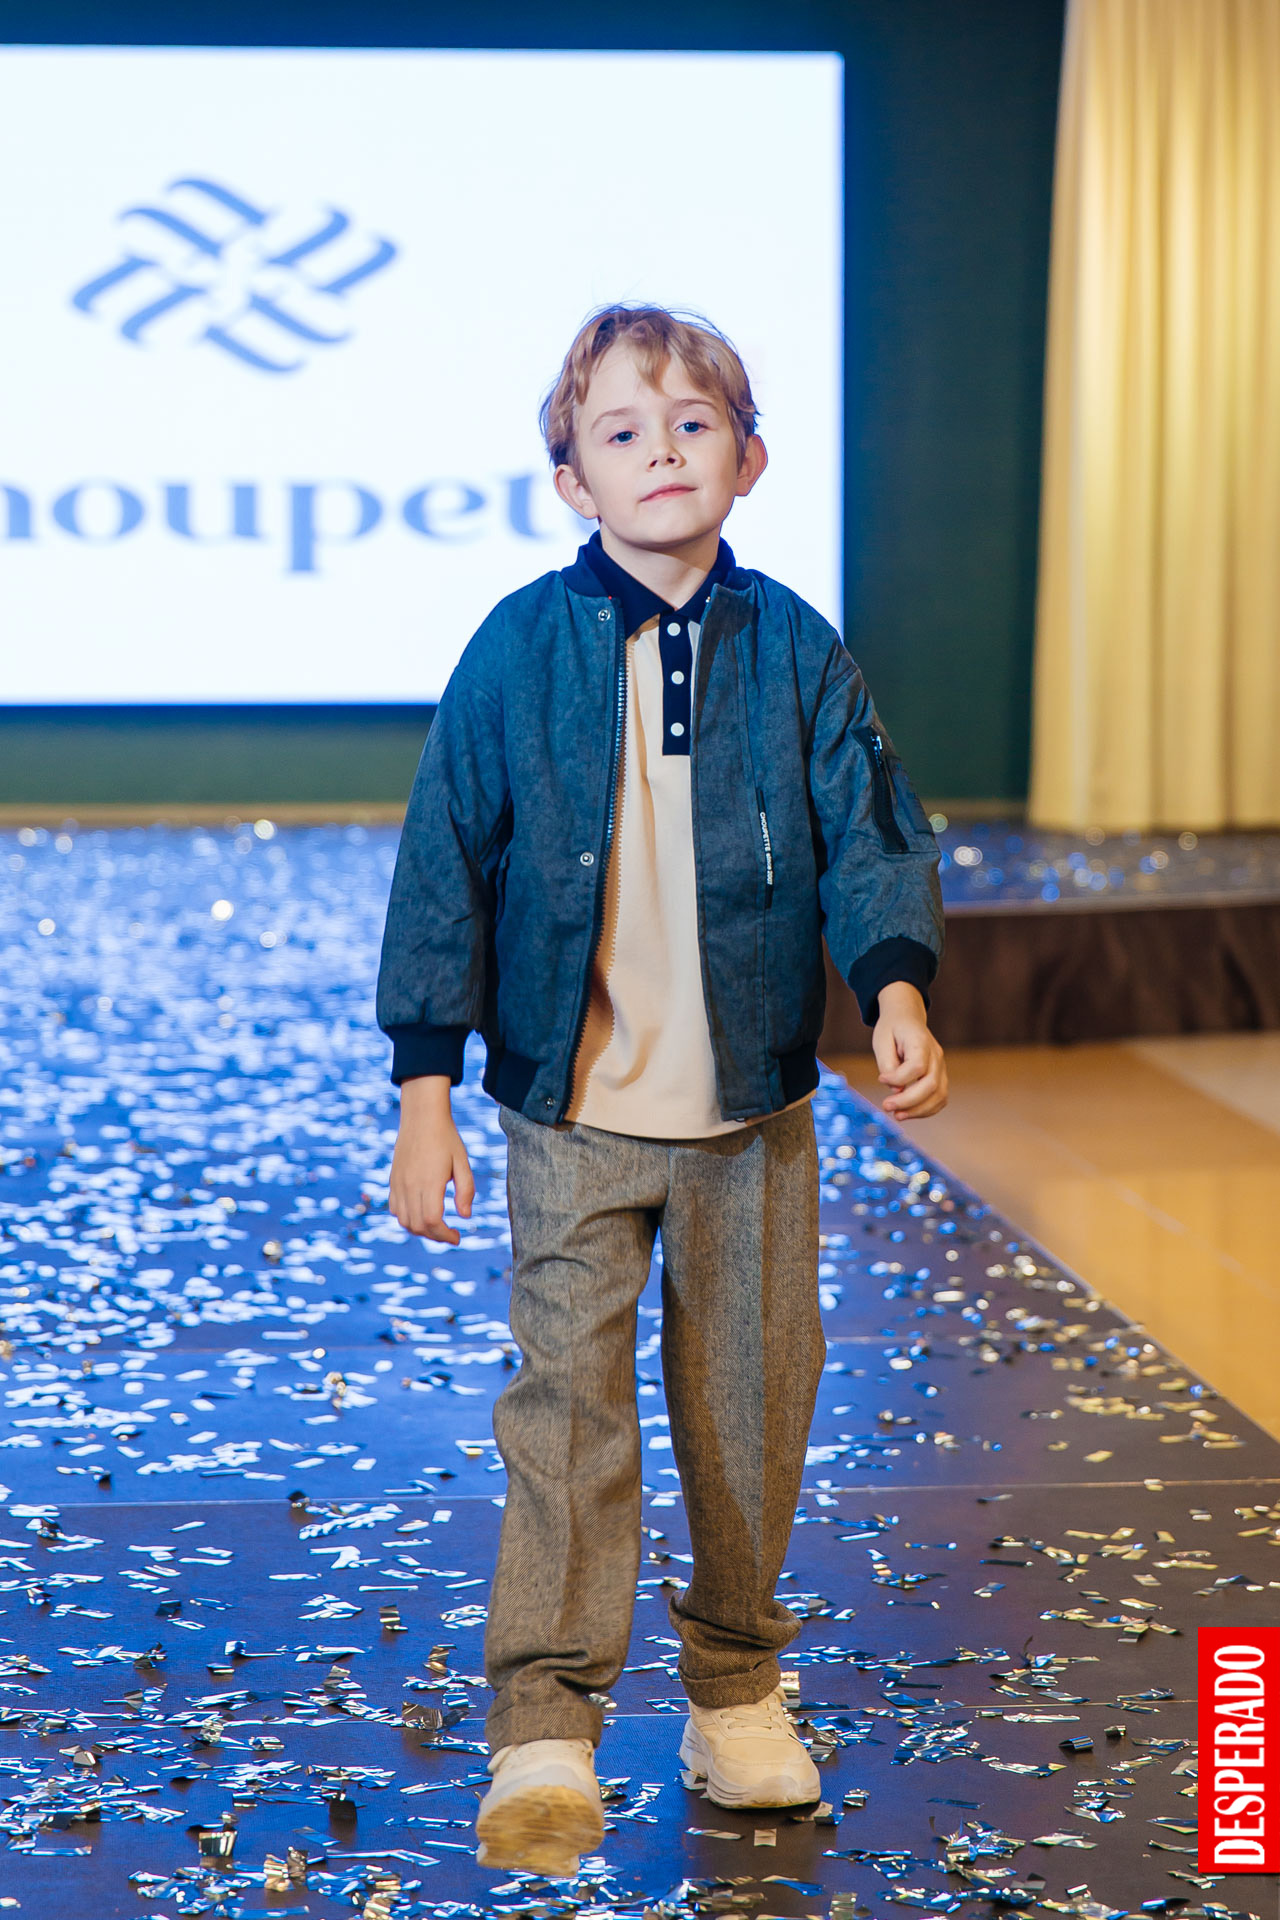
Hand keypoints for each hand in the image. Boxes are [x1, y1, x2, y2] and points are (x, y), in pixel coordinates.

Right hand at [388, 1075, 474, 1243]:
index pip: (432, 1221)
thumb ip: (465, 1190)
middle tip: (450, 1235)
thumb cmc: (446, 1137)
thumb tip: (465, 1216)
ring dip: (420, 1230)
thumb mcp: (461, 1162)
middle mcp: (410, 1185)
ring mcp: (398, 1183)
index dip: (444, 1235)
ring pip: (404, 1221)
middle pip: (418, 1225)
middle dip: (435, 1236)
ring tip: (437, 1227)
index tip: (457, 1237)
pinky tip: (421, 1215)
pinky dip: (407, 1219)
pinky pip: (395, 1209)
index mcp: (429, 1181)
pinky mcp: (393, 1180)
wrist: (421, 1116)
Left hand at [871, 982, 947, 1119]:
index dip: (898, 1078)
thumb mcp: (882, 1041)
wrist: (907, 1019)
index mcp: (921, 1041)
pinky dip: (926, 1110)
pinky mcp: (940, 1077)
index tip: (881, 1079)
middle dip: (908, 1101)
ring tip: (897, 1115)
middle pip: (930, 1084)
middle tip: (886, 1106)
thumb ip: (887, 1064)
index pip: (917, 1066)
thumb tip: (896, 1090)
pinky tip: (908, 1112)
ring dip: (918, 1110)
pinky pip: (940, 1098)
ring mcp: (941, 1067)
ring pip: (939, 1095)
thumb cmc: (892, 1030)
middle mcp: (936, 1055)